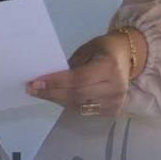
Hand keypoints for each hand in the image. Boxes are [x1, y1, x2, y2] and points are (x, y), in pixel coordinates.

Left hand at [25, 30, 144, 116]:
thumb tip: (47, 77)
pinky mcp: (113, 111)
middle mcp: (115, 87)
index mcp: (109, 67)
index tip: (35, 82)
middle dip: (51, 93)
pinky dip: (67, 104)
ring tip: (39, 92)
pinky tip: (55, 97)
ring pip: (78, 105)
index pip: (78, 79)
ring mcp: (116, 102)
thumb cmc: (104, 49)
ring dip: (56, 99)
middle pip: (77, 95)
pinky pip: (84, 110)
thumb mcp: (88, 49)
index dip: (56, 82)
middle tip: (31, 89)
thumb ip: (71, 64)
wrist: (129, 57)